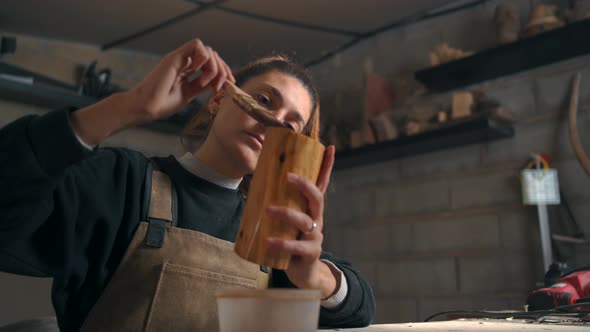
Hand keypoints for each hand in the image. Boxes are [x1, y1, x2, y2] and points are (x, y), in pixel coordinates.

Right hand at [129, 38, 234, 122]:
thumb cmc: (162, 103)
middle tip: (218, 86)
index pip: (211, 63)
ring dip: (212, 67)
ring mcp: (180, 58)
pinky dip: (203, 58)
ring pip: (207, 50)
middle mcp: (185, 62)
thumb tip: (218, 82)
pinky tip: (198, 72)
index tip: (230, 83)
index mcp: (187, 70)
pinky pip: (197, 45)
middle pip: (213, 55)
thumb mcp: (189, 94)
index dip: (224, 71)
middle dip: (222, 70)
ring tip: (204, 83)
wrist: (146, 107)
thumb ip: (202, 86)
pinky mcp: (175, 56)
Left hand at [266, 145, 336, 298]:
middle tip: (288, 176)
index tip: (330, 147)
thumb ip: (278, 206)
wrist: (303, 274)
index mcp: (311, 210)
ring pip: (305, 221)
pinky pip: (297, 247)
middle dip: (304, 185)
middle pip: (317, 197)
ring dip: (287, 214)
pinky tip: (269, 241)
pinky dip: (282, 244)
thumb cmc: (291, 242)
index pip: (321, 184)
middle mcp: (316, 220)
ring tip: (268, 211)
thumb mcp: (287, 223)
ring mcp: (315, 237)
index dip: (327, 167)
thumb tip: (257, 185)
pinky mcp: (309, 253)